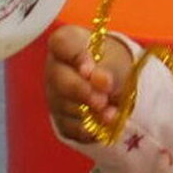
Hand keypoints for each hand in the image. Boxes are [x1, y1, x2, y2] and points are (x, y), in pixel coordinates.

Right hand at [45, 24, 134, 142]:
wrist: (117, 85)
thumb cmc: (113, 64)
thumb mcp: (116, 61)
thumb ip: (109, 69)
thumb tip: (101, 80)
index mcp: (67, 43)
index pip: (61, 43)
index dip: (75, 57)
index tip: (90, 70)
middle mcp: (55, 67)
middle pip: (59, 79)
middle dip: (82, 92)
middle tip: (103, 100)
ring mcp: (55, 95)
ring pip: (64, 106)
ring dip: (89, 113)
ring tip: (112, 114)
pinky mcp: (61, 119)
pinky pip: (70, 128)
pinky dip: (89, 130)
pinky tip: (104, 126)